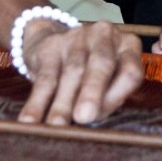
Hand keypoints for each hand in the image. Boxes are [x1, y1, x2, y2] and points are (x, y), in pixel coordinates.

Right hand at [17, 20, 143, 124]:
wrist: (53, 45)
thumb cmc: (91, 74)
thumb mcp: (108, 84)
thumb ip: (107, 100)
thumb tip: (92, 120)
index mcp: (128, 46)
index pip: (130, 70)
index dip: (118, 94)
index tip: (103, 115)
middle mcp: (105, 35)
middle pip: (102, 63)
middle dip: (92, 92)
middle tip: (84, 117)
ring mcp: (77, 36)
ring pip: (72, 71)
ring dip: (63, 102)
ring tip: (57, 125)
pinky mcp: (51, 45)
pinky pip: (45, 76)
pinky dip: (38, 101)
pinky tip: (31, 119)